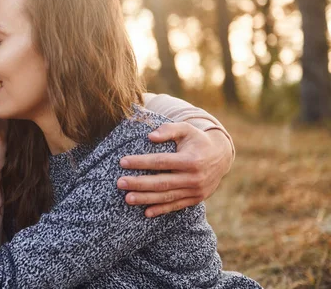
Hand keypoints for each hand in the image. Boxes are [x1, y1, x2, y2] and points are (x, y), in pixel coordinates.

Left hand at [117, 122, 232, 217]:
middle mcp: (194, 177)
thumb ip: (169, 130)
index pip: (161, 162)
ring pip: (167, 196)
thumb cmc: (197, 140)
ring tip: (127, 198)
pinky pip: (176, 206)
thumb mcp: (186, 129)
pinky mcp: (196, 199)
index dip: (141, 162)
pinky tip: (146, 212)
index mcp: (190, 160)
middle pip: (162, 182)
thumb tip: (150, 136)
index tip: (123, 162)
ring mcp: (195, 190)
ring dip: (146, 199)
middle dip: (139, 183)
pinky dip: (161, 210)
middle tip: (120, 183)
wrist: (221, 157)